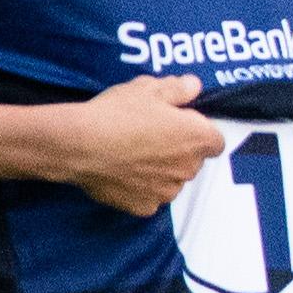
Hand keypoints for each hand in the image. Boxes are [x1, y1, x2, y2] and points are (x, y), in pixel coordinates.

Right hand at [38, 74, 226, 216]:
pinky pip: (148, 196)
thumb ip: (177, 88)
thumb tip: (194, 86)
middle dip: (177, 150)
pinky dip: (139, 188)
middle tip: (147, 135)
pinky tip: (120, 172)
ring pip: (170, 180)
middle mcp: (190, 169)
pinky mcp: (145, 207)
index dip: (195, 131)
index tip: (174, 123)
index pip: (214, 140)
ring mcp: (168, 192)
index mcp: (199, 139)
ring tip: (130, 154)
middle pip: (192, 161)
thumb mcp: (148, 89)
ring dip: (160, 170)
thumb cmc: (117, 114)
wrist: (79, 145)